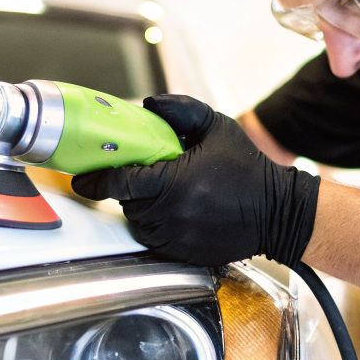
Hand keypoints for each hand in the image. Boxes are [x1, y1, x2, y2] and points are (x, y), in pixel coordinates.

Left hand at [72, 95, 319, 266]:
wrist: (277, 210)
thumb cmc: (248, 169)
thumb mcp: (216, 127)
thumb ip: (182, 110)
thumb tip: (149, 105)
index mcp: (176, 183)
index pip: (121, 183)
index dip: (96, 180)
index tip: (82, 177)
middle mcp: (173, 215)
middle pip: (127, 203)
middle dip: (127, 189)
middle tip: (140, 175)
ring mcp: (178, 239)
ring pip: (138, 224)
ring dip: (141, 208)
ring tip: (163, 193)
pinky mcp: (185, 254)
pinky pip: (155, 241)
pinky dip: (156, 226)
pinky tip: (175, 211)